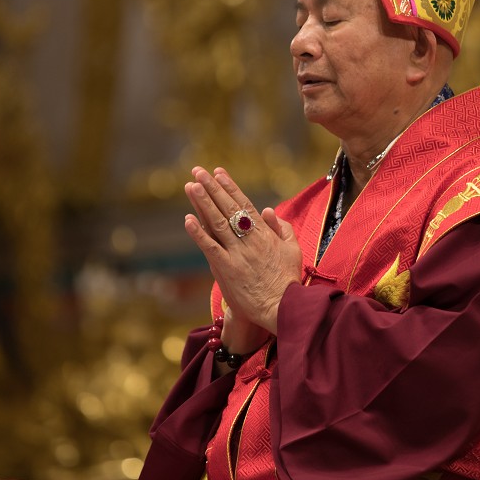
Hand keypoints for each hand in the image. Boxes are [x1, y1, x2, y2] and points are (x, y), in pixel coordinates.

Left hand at [183, 167, 302, 334]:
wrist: (282, 307)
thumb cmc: (288, 279)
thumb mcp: (293, 249)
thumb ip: (281, 228)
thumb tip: (268, 210)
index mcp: (265, 234)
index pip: (244, 205)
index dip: (230, 187)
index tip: (218, 172)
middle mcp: (249, 240)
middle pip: (228, 208)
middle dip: (212, 188)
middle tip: (199, 171)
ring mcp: (236, 253)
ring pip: (217, 223)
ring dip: (202, 203)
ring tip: (191, 185)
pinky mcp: (226, 269)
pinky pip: (209, 247)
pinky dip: (198, 233)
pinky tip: (187, 219)